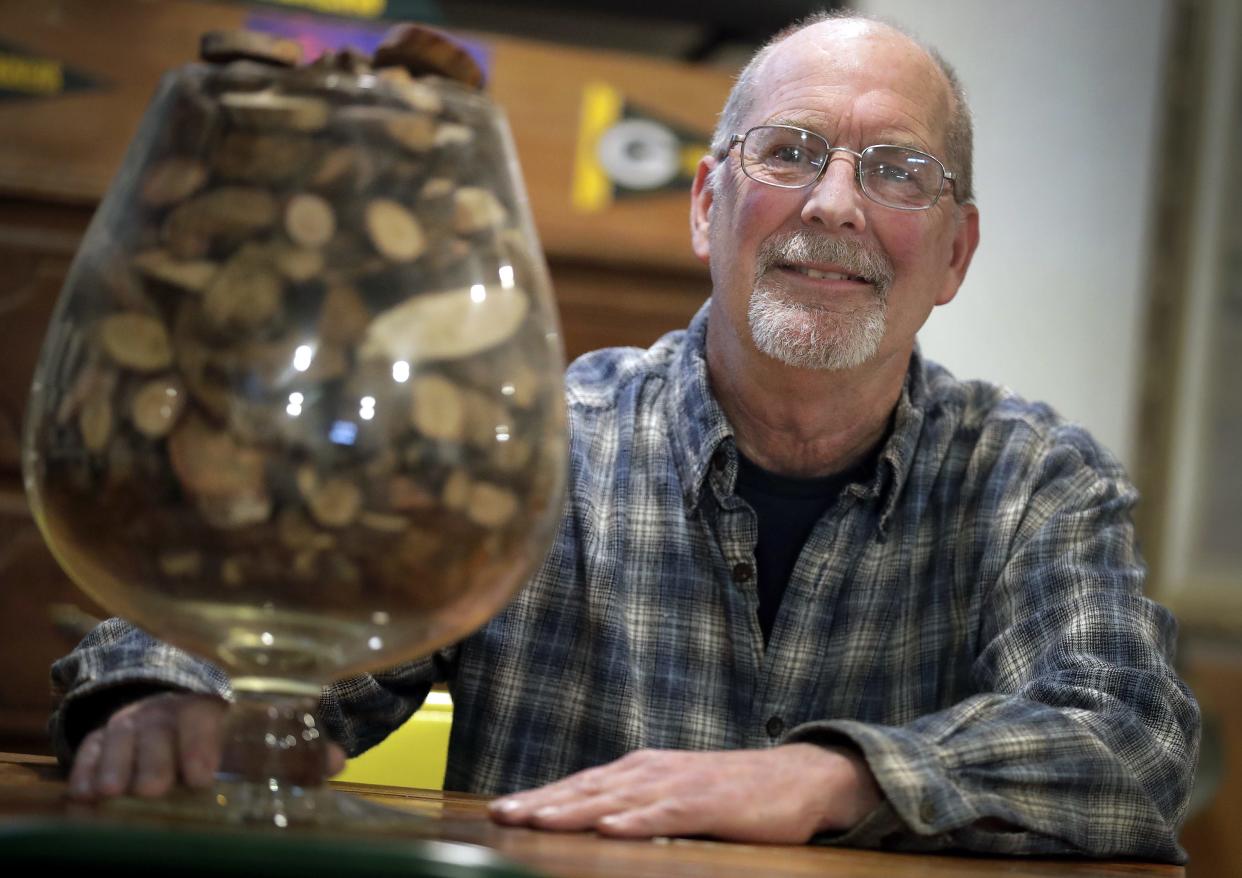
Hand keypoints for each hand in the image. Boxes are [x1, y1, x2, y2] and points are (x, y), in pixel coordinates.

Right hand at [66, 692, 346, 800]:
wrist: (169, 714)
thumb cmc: (220, 735)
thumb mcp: (254, 740)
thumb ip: (296, 753)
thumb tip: (338, 761)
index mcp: (206, 708)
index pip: (203, 716)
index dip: (201, 743)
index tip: (202, 775)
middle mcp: (165, 712)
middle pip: (156, 731)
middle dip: (154, 760)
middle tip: (153, 789)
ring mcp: (129, 723)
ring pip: (118, 739)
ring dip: (114, 765)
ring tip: (110, 793)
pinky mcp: (100, 738)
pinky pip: (87, 749)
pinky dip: (83, 768)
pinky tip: (82, 794)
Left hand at [488, 743, 881, 842]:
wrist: (798, 779)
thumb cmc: (732, 793)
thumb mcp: (675, 795)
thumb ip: (636, 805)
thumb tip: (591, 822)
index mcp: (640, 771)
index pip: (580, 785)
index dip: (540, 796)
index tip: (500, 810)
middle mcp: (652, 772)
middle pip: (586, 789)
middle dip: (542, 802)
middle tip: (502, 815)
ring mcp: (679, 786)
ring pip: (616, 799)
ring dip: (574, 809)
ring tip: (538, 821)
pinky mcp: (708, 804)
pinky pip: (666, 814)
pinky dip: (636, 820)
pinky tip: (610, 828)